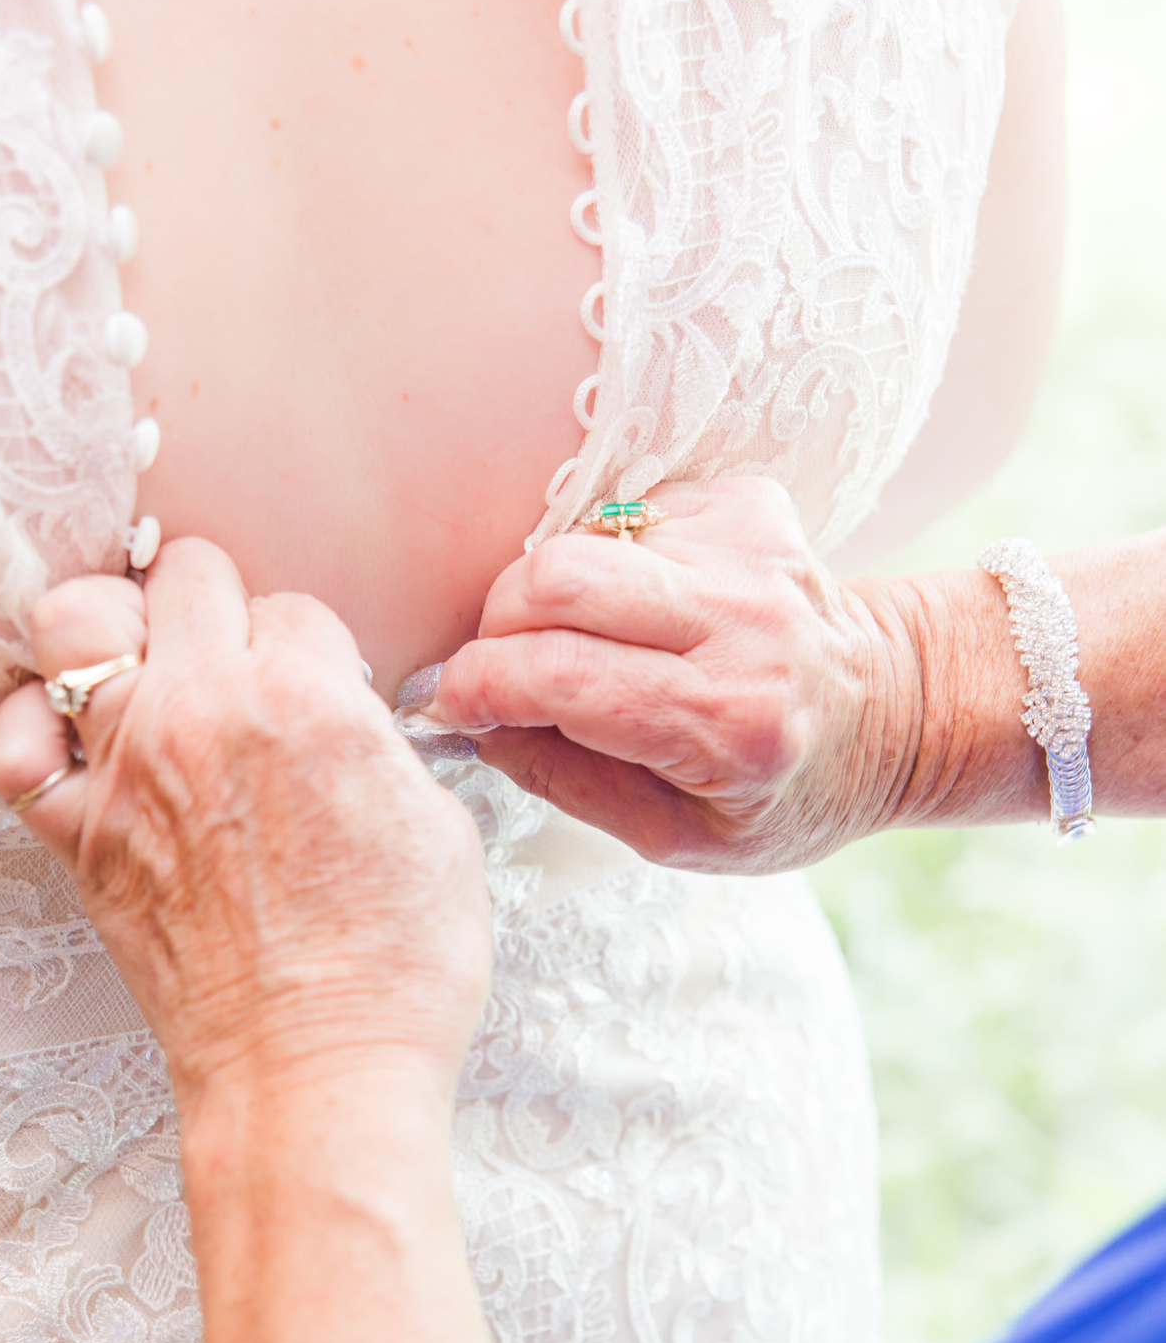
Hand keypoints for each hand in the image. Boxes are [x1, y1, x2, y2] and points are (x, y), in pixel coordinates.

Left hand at [0, 539, 490, 1112]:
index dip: (315, 649)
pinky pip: (16, 749)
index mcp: (306, 699)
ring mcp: (128, 774)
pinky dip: (36, 730)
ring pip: (76, 619)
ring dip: (118, 625)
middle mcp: (204, 715)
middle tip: (239, 655)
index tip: (322, 692)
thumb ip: (380, 746)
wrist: (318, 1076)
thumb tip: (351, 727)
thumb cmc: (395, 971)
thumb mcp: (438, 827)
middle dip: (220, 603)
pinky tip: (78, 739)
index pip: (295, 607)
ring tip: (147, 662)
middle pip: (187, 574)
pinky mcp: (82, 842)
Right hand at [408, 474, 923, 873]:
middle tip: (499, 667)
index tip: (446, 703)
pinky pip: (625, 515)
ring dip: (549, 593)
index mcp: (727, 724)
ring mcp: (749, 551)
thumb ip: (568, 784)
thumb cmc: (783, 793)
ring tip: (578, 643)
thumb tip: (477, 726)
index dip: (477, 686)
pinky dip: (607, 562)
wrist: (896, 713)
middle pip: (555, 579)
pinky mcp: (748, 503)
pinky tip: (643, 608)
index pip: (559, 677)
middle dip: (494, 624)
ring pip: (581, 538)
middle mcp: (744, 625)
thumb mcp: (681, 839)